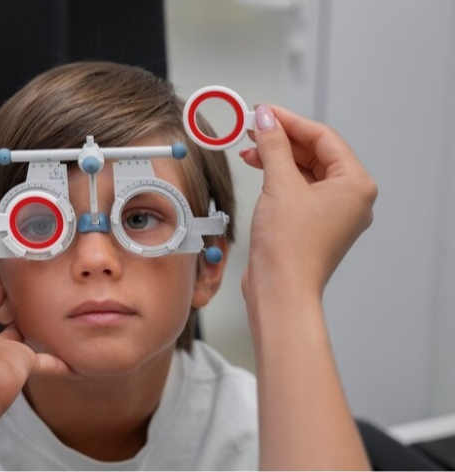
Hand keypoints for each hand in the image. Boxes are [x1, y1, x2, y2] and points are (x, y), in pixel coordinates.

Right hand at [239, 105, 374, 469]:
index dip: (290, 121)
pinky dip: (279, 177)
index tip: (264, 112)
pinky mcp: (313, 225)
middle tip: (254, 126)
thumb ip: (273, 146)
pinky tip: (259, 169)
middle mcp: (351, 199)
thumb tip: (266, 119)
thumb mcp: (279, 184)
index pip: (323, 138)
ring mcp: (333, 214)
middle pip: (315, 153)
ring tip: (251, 147)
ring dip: (278, 157)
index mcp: (355, 185)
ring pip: (306, 172)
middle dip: (283, 139)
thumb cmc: (288, 248)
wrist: (279, 290)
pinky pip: (299, 190)